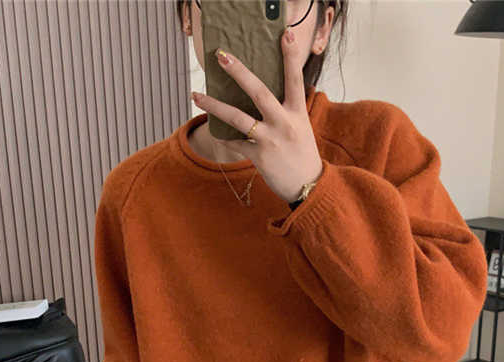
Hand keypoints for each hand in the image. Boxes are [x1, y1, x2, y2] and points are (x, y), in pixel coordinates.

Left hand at [191, 28, 323, 203]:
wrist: (307, 185)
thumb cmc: (302, 153)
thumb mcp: (300, 126)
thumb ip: (285, 109)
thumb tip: (259, 92)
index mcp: (297, 113)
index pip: (294, 79)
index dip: (290, 56)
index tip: (284, 34)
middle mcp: (284, 123)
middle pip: (259, 92)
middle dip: (239, 72)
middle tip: (222, 56)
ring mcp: (270, 140)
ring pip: (237, 118)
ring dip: (214, 105)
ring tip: (196, 95)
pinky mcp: (259, 157)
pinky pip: (235, 143)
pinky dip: (223, 137)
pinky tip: (214, 130)